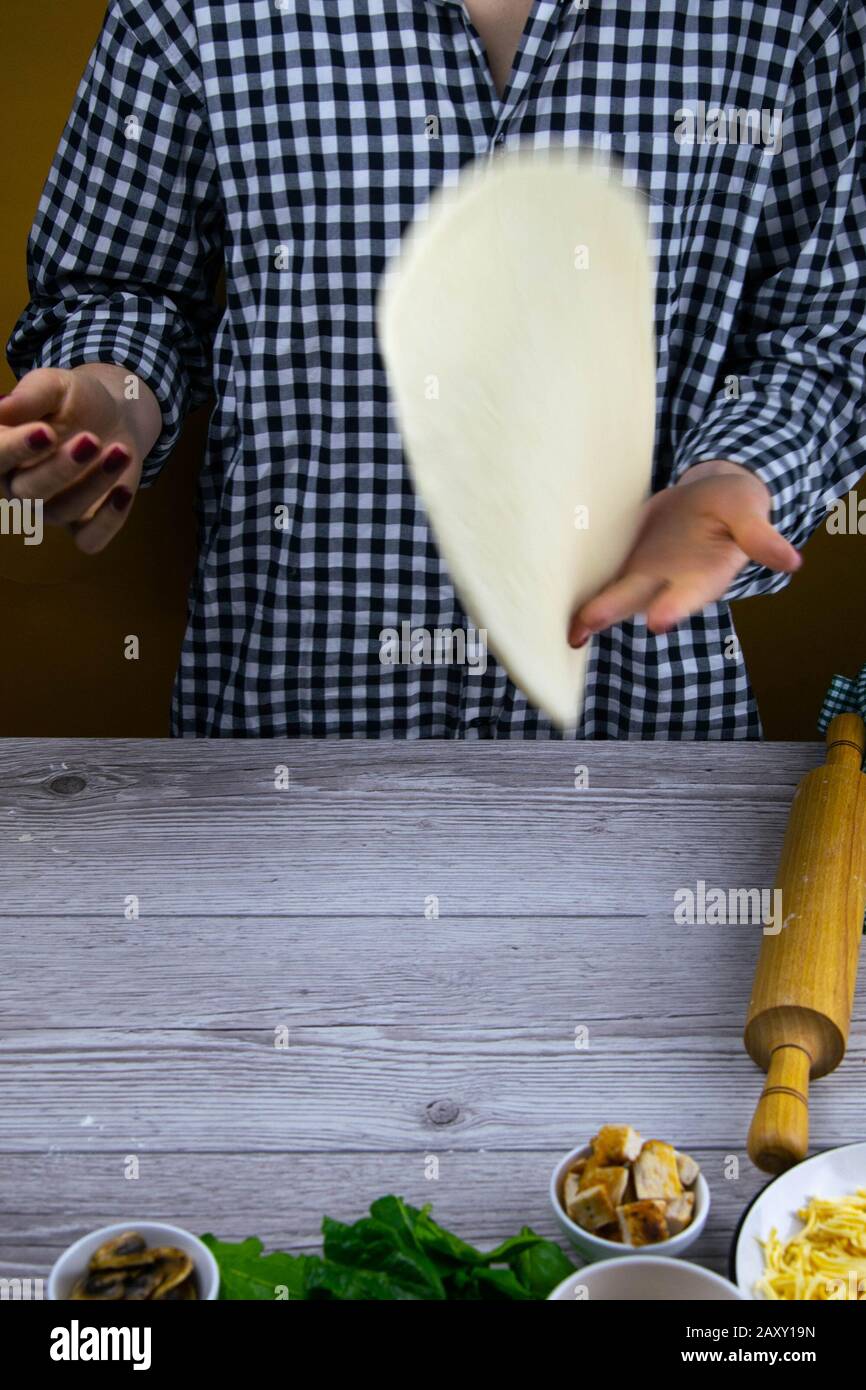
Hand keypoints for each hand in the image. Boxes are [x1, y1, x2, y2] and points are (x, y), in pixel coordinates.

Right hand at [0, 365, 159, 553]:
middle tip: (92, 440)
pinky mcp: (84, 525)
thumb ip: (29, 396)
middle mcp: (19, 487)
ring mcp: (51, 509)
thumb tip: (0, 408)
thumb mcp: (54, 386)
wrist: (113, 416)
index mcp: (3, 453)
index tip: (47, 432)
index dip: (15, 449)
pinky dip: (108, 521)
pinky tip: (125, 491)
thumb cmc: (74, 400)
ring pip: (62, 511)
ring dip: (94, 484)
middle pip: (28, 492)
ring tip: (121, 450)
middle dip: (60, 469)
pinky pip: (90, 540)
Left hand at [568, 460, 801, 644]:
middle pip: (633, 599)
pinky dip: (572, 577)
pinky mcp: (618, 555)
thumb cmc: (734, 506)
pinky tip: (543, 585)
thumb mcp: (749, 515)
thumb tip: (792, 562)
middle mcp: (665, 580)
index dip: (673, 608)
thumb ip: (761, 539)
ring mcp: (639, 570)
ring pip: (607, 590)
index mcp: (700, 576)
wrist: (707, 495)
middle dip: (606, 613)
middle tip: (579, 631)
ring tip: (557, 625)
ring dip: (582, 607)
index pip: (686, 596)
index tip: (657, 621)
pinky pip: (593, 568)